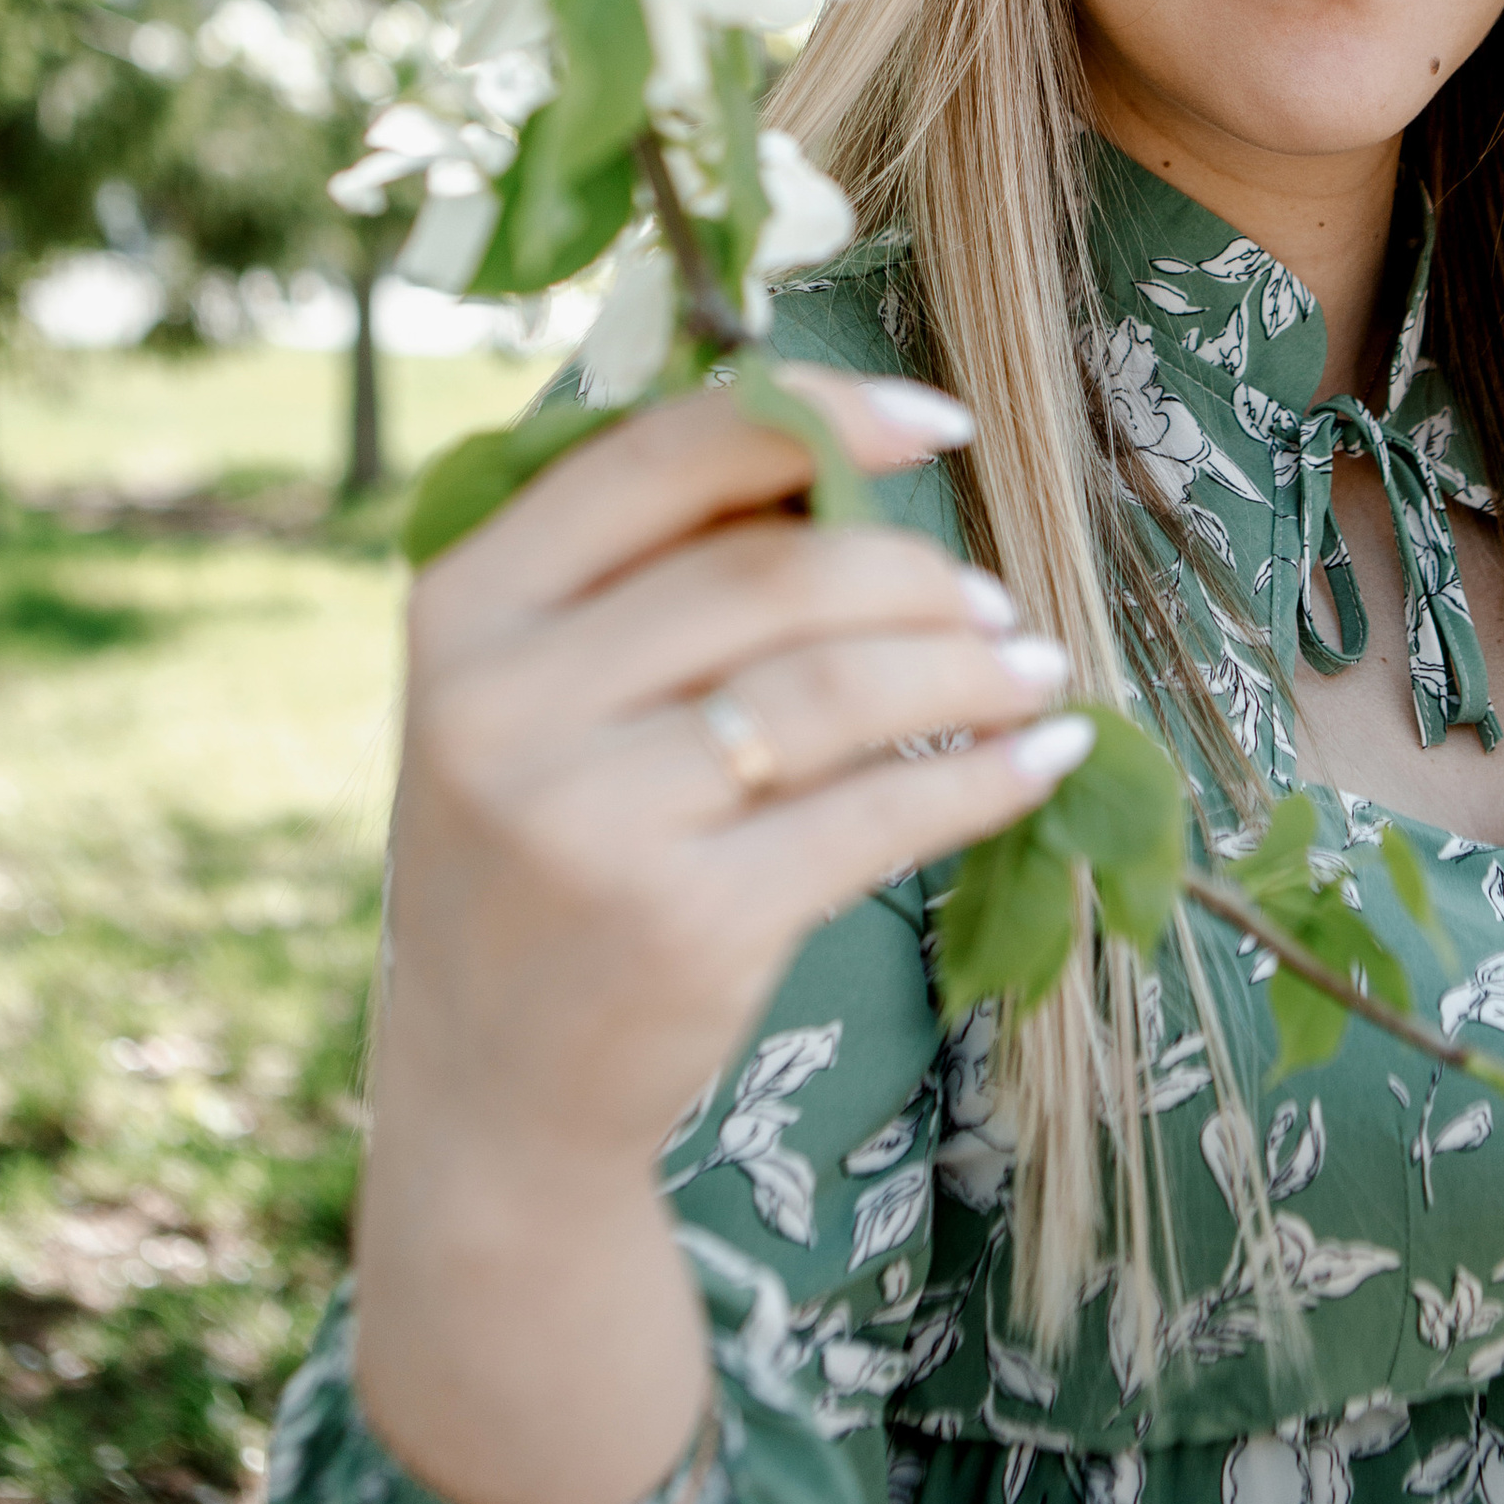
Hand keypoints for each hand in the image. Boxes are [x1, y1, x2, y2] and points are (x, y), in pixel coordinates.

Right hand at [382, 364, 1086, 1176]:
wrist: (488, 1086)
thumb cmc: (540, 846)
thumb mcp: (532, 693)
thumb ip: (646, 573)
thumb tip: (847, 454)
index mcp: (465, 605)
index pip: (663, 456)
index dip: (821, 416)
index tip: (940, 423)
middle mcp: (505, 703)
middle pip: (770, 576)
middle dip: (914, 576)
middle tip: (993, 602)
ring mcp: (588, 818)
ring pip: (835, 689)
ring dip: (966, 669)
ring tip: (1032, 671)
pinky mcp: (683, 922)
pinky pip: (874, 817)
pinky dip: (981, 779)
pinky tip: (1038, 759)